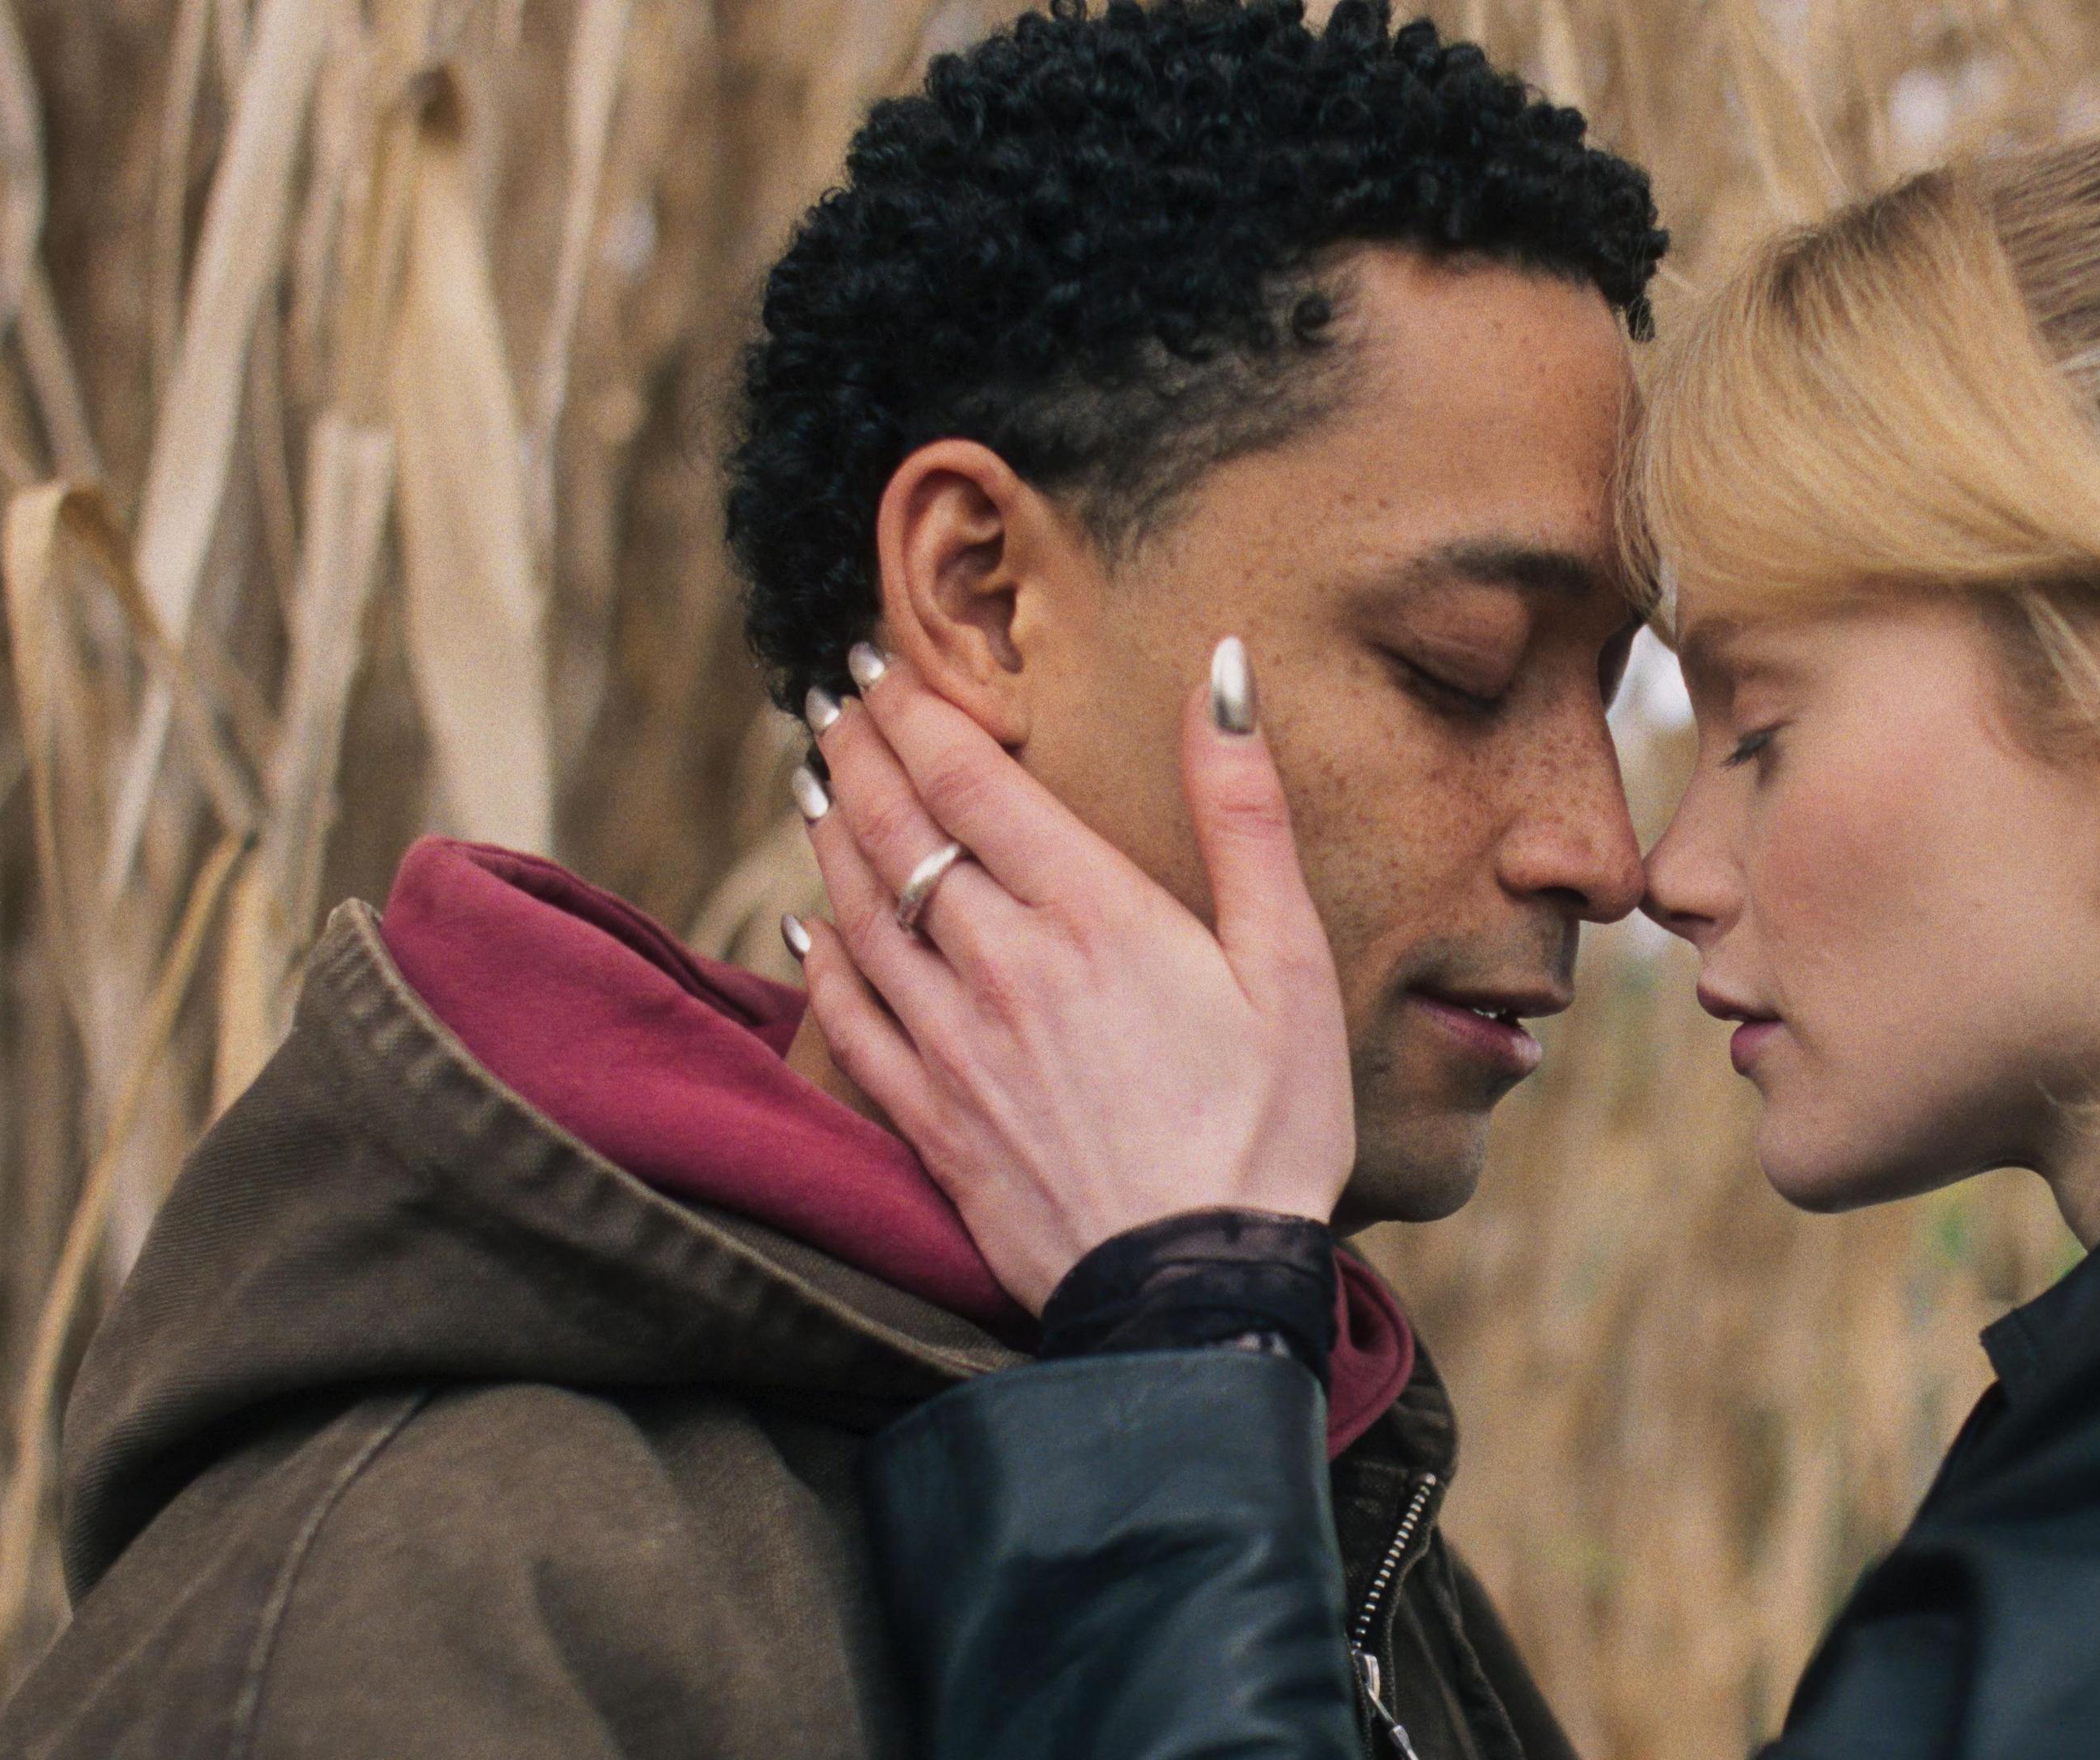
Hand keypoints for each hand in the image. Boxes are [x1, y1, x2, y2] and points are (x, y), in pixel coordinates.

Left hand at [791, 639, 1352, 1311]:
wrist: (1196, 1294)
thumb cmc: (1270, 1126)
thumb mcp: (1290, 959)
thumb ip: (1245, 811)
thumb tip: (1225, 672)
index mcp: (1091, 913)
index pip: (968, 776)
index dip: (914, 705)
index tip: (886, 661)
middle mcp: (1001, 965)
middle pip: (898, 829)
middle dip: (859, 750)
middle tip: (834, 700)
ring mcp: (952, 1046)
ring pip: (858, 912)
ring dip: (831, 835)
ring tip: (819, 783)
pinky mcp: (930, 1121)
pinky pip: (848, 1019)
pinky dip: (820, 959)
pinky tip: (808, 928)